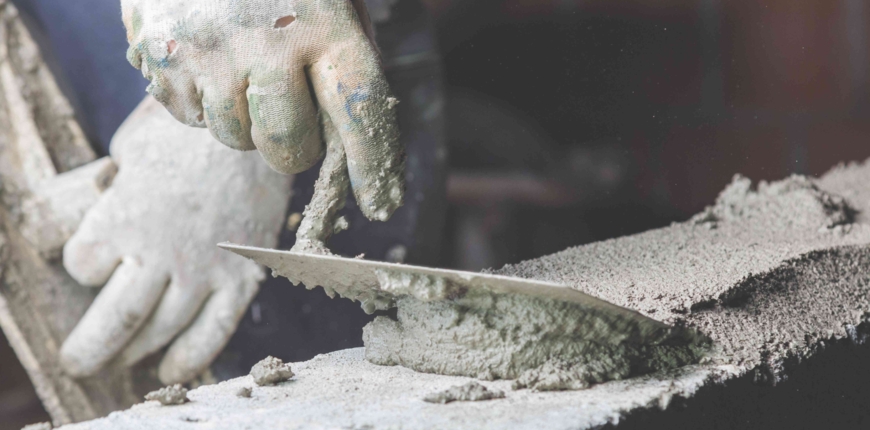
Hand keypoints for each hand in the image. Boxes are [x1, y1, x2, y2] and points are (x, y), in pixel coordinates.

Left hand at [60, 97, 292, 383]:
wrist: (261, 127)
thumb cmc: (193, 127)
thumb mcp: (133, 144)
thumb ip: (116, 181)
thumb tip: (111, 194)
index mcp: (124, 217)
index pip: (83, 265)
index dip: (83, 265)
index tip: (92, 261)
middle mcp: (160, 252)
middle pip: (114, 322)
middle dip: (89, 351)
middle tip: (78, 362)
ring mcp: (204, 269)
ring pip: (160, 333)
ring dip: (133, 356)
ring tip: (121, 364)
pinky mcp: (242, 276)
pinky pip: (214, 332)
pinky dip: (189, 358)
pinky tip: (171, 370)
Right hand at [121, 0, 403, 223]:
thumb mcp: (331, 5)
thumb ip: (345, 65)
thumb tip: (353, 149)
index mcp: (327, 25)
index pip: (361, 111)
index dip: (373, 166)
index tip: (381, 204)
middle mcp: (270, 43)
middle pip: (290, 148)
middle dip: (295, 148)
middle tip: (289, 113)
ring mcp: (211, 53)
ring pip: (236, 141)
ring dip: (244, 121)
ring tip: (241, 68)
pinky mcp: (162, 58)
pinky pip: (191, 119)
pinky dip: (203, 102)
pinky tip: (208, 59)